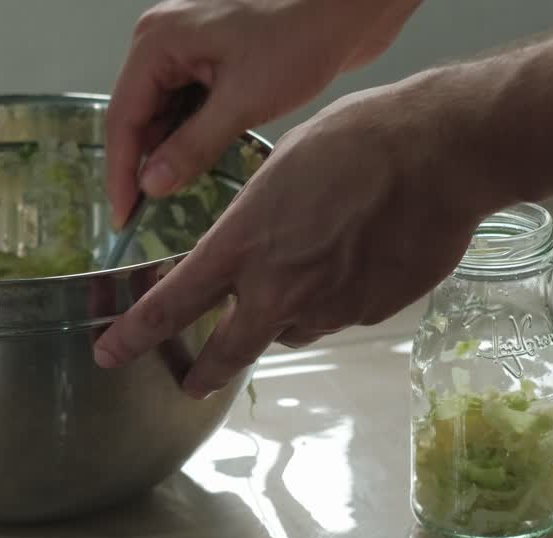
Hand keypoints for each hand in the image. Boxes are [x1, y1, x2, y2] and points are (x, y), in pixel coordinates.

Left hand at [93, 78, 507, 397]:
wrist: (443, 153)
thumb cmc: (359, 141)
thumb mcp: (282, 168)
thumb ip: (257, 221)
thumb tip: (255, 244)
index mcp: (244, 244)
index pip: (172, 304)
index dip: (133, 336)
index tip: (109, 352)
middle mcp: (280, 287)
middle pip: (227, 353)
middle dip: (202, 374)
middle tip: (189, 382)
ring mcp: (329, 307)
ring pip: (290, 330)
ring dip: (284, 317)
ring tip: (309, 271)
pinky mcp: (370, 314)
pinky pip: (339, 316)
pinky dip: (335, 300)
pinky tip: (356, 260)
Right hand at [105, 0, 422, 227]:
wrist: (349, 9)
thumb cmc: (300, 38)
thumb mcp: (242, 102)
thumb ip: (192, 146)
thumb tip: (151, 185)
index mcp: (158, 41)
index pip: (123, 117)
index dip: (121, 172)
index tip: (123, 216)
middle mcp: (163, 41)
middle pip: (138, 116)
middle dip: (144, 165)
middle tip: (145, 216)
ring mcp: (187, 49)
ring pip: (163, 115)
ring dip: (169, 153)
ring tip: (173, 196)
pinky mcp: (212, 60)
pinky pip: (187, 107)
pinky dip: (190, 137)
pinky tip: (197, 165)